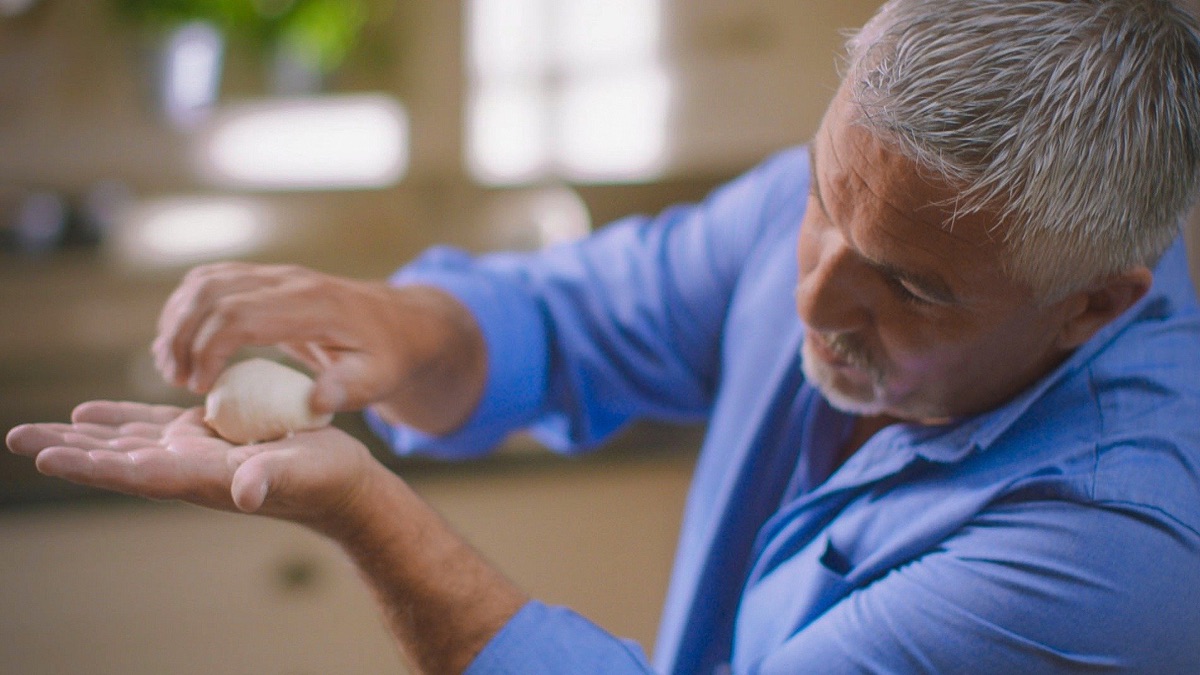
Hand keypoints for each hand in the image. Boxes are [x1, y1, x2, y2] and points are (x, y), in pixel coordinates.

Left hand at [6, 401, 377, 526]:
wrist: (341, 483)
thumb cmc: (328, 479)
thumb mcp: (305, 471)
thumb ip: (273, 476)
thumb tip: (246, 491)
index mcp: (208, 478)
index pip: (139, 473)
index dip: (93, 465)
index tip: (47, 458)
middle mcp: (190, 470)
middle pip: (116, 461)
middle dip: (67, 450)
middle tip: (16, 438)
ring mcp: (194, 454)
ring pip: (124, 444)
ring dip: (80, 437)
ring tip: (33, 430)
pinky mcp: (205, 439)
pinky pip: (150, 429)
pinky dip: (117, 422)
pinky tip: (87, 415)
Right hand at [151, 262, 485, 432]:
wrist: (400, 324)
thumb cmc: (388, 357)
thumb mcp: (379, 379)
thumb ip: (349, 388)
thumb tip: (317, 400)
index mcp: (313, 305)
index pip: (239, 314)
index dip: (207, 348)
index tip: (199, 387)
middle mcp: (289, 281)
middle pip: (211, 292)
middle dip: (182, 336)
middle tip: (177, 381)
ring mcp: (275, 275)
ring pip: (204, 281)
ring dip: (177, 321)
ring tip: (172, 367)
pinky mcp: (265, 279)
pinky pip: (211, 280)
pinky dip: (185, 309)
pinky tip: (182, 345)